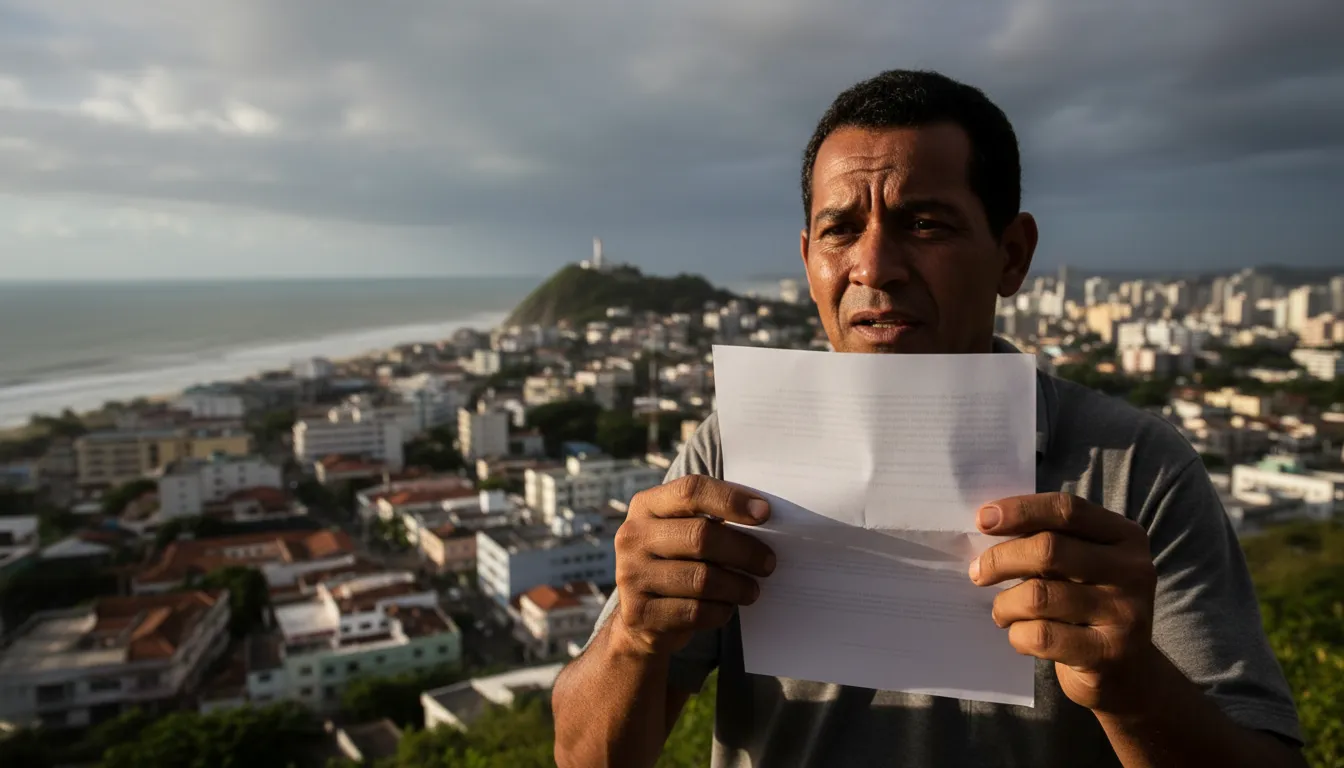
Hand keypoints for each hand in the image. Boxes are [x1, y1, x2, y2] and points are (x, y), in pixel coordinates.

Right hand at [613, 475, 775, 656]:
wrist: (637, 619)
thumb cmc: (674, 564)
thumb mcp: (680, 532)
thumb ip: (709, 519)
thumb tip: (762, 515)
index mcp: (645, 507)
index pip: (691, 491)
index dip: (731, 499)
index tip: (765, 512)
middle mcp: (633, 537)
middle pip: (701, 536)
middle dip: (744, 550)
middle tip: (767, 562)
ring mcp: (632, 576)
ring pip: (702, 579)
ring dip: (738, 586)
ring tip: (752, 589)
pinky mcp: (640, 613)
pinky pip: (695, 612)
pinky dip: (721, 611)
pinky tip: (727, 607)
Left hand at [969, 493, 1157, 714]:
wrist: (1127, 672)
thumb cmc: (1086, 605)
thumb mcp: (1080, 566)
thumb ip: (1047, 541)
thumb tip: (986, 525)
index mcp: (1125, 536)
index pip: (1067, 510)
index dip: (1020, 511)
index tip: (982, 519)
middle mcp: (1133, 570)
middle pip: (1048, 550)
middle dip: (1000, 559)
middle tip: (977, 573)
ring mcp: (1125, 613)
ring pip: (1038, 596)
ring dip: (1005, 604)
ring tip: (1001, 611)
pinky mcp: (1109, 652)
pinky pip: (1042, 636)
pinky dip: (1018, 635)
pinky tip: (1020, 635)